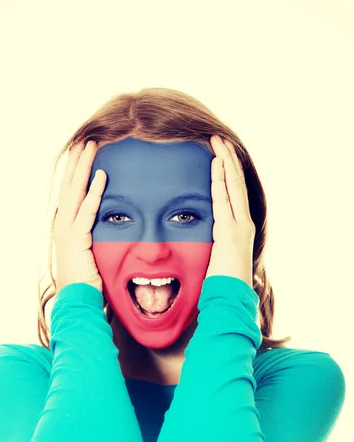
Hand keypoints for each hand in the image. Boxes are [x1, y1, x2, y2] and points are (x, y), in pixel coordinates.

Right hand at [53, 140, 106, 292]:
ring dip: (83, 168)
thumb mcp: (90, 254)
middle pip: (70, 186)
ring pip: (76, 192)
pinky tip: (102, 175)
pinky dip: (94, 192)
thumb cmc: (87, 283)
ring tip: (90, 146)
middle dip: (77, 162)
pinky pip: (87, 211)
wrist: (77, 301)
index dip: (75, 172)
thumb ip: (94, 238)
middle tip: (85, 140)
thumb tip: (108, 228)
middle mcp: (63, 226)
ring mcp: (67, 232)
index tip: (82, 154)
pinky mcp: (76, 240)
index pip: (71, 193)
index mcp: (66, 228)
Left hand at [205, 135, 254, 288]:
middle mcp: (243, 222)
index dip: (226, 172)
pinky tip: (217, 162)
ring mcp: (240, 225)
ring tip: (217, 141)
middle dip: (227, 159)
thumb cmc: (221, 284)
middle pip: (235, 183)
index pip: (233, 193)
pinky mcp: (232, 231)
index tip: (218, 154)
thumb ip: (212, 245)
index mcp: (238, 228)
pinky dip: (221, 179)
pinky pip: (224, 199)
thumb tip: (203, 241)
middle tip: (217, 137)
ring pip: (233, 186)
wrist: (230, 298)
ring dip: (225, 162)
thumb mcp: (216, 258)